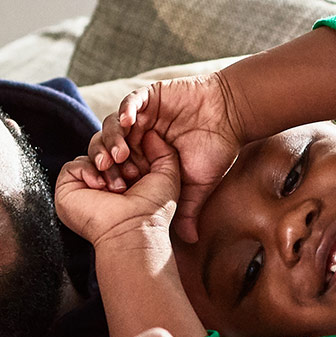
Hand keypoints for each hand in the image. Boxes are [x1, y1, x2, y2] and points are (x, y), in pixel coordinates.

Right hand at [57, 130, 181, 252]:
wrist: (134, 229)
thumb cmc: (152, 210)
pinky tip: (100, 187)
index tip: (141, 163)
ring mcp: (87, 182)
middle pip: (105, 142)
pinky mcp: (68, 187)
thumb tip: (150, 133)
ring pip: (91, 151)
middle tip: (129, 169)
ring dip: (106, 164)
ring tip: (118, 186)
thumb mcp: (168, 175)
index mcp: (127, 172)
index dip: (131, 143)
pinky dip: (88, 170)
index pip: (123, 142)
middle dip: (117, 149)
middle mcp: (106, 177)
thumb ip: (164, 150)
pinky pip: (73, 164)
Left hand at [91, 77, 245, 242]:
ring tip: (117, 153)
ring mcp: (143, 114)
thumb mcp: (198, 186)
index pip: (117, 167)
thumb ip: (187, 210)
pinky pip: (131, 101)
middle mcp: (138, 135)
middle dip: (104, 158)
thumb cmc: (216, 150)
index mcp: (143, 156)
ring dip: (112, 138)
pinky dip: (126, 110)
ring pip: (115, 124)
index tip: (107, 192)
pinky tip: (128, 122)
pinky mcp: (149, 96)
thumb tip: (190, 240)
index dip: (109, 178)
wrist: (232, 117)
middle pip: (109, 145)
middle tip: (104, 172)